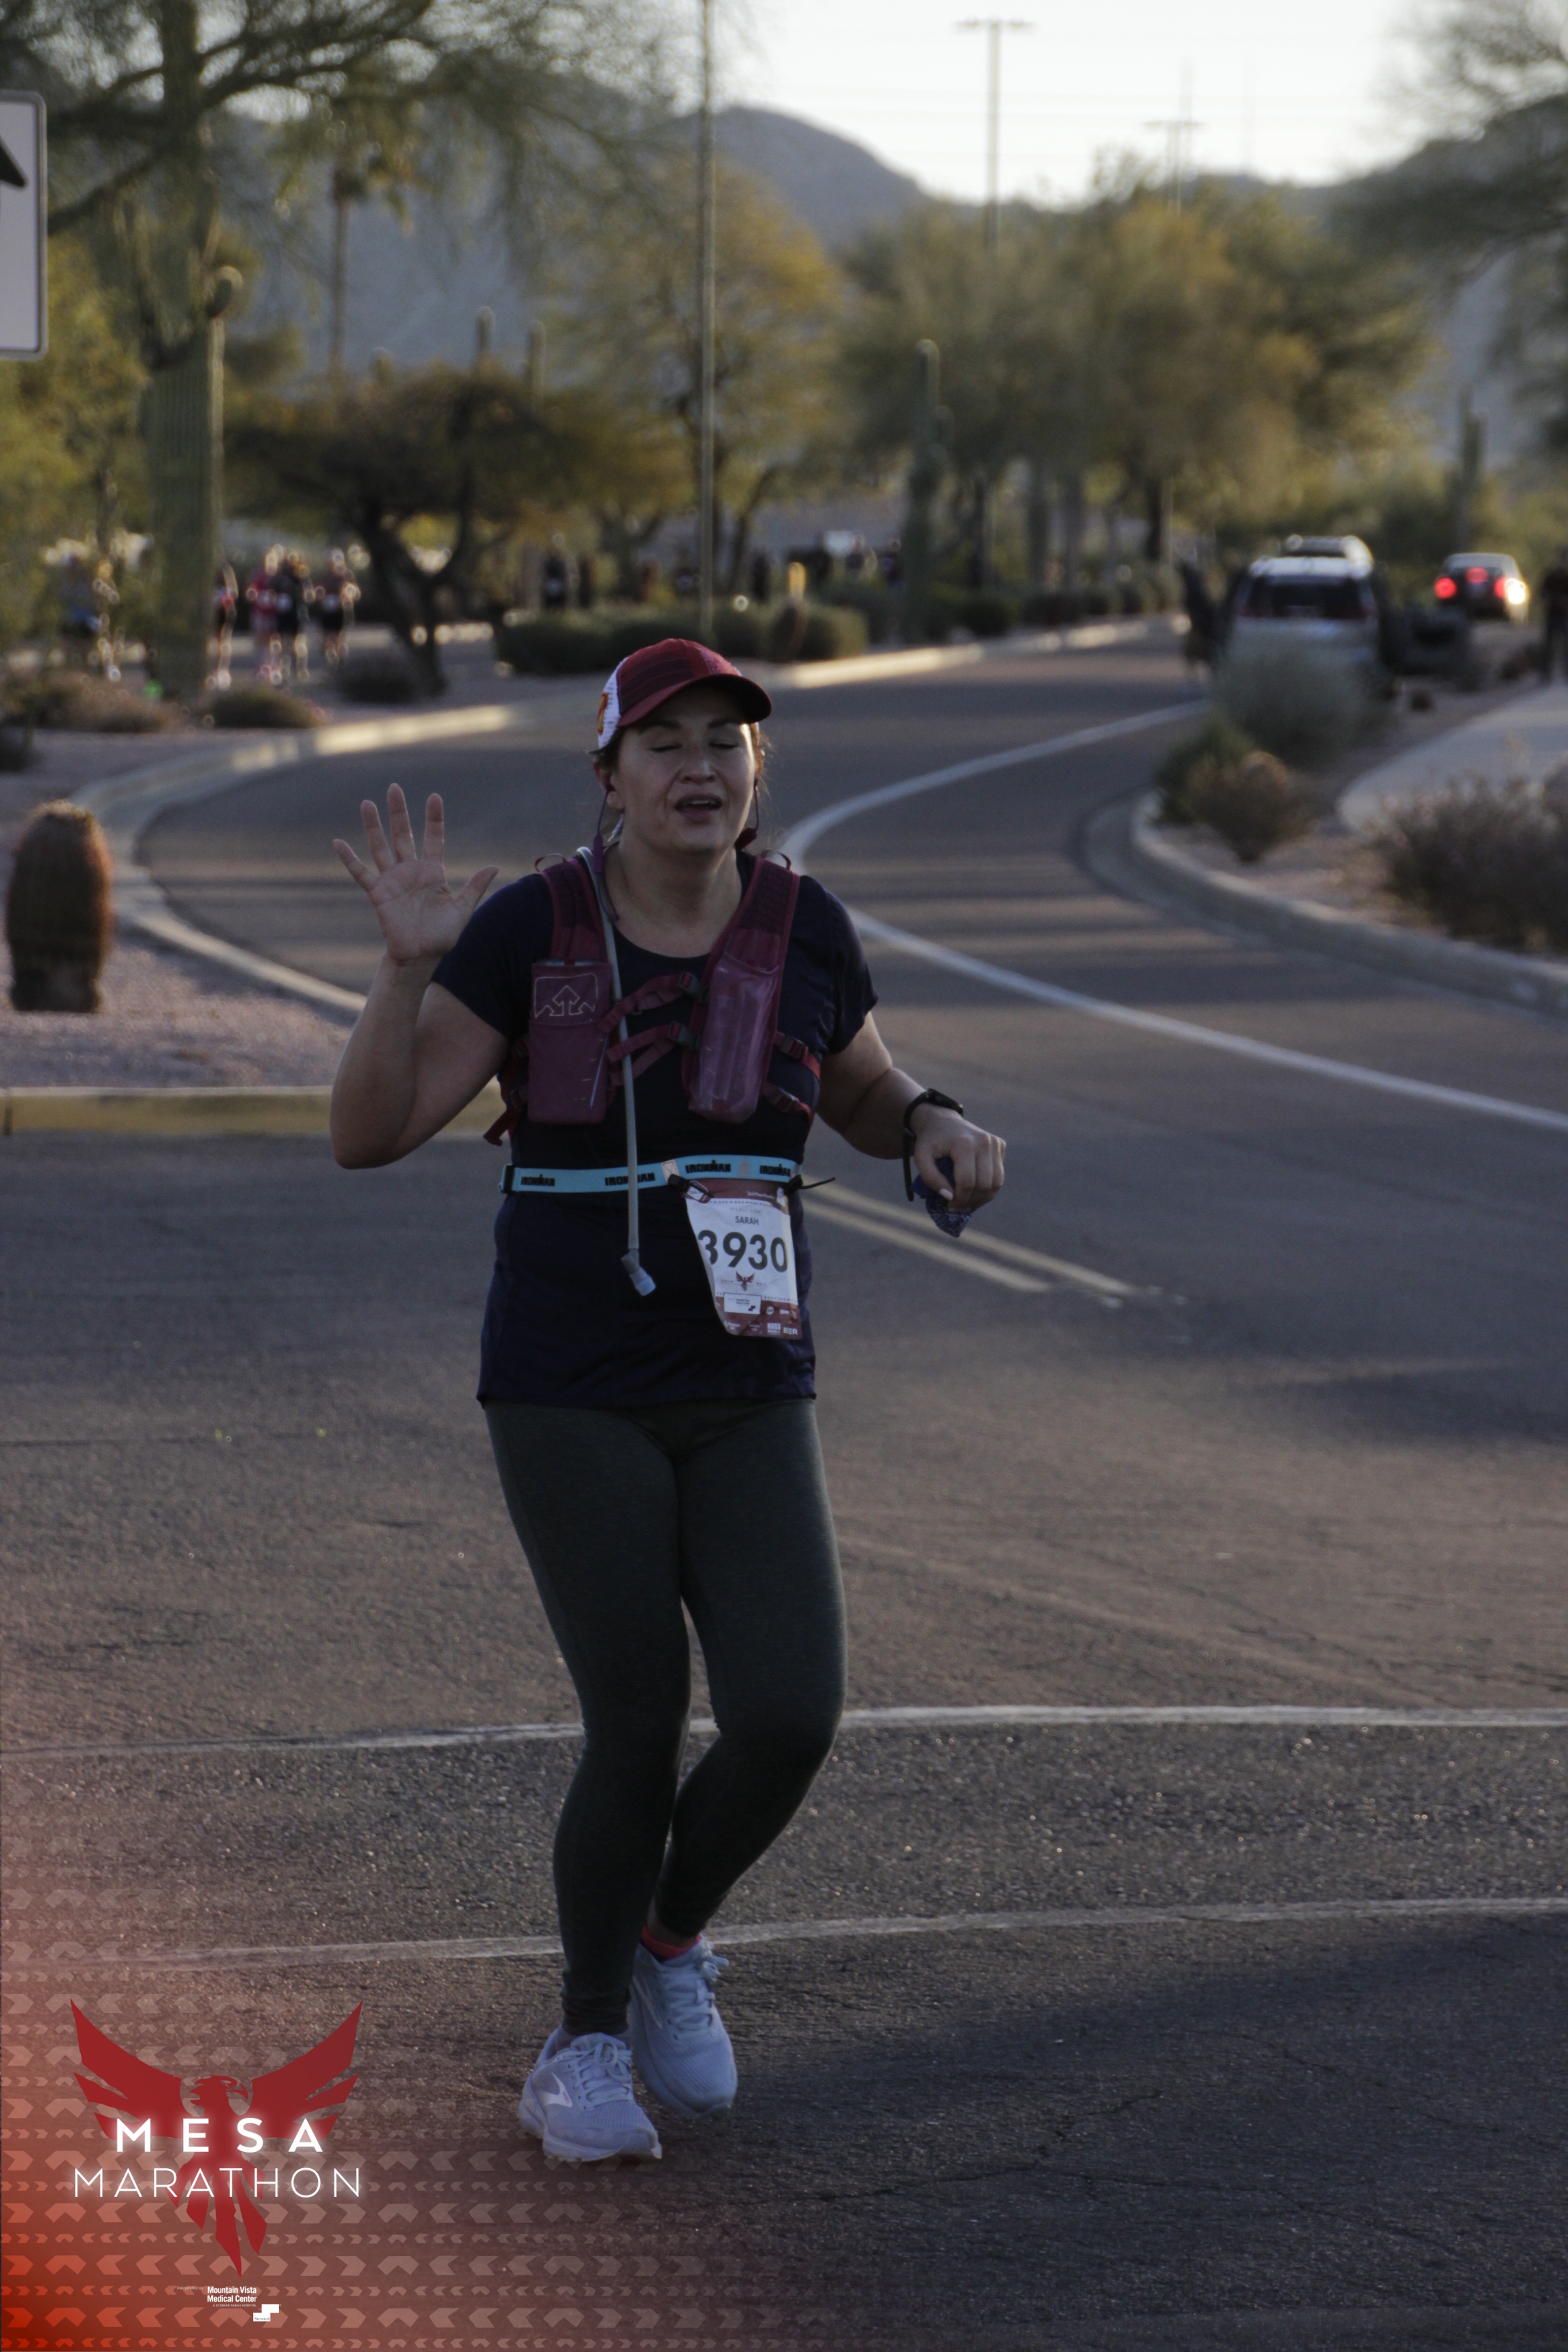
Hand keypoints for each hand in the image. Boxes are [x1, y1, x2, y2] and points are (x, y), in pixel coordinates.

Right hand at [333, 785, 496, 967]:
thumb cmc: (442, 935)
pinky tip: (338, 842)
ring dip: (373, 826)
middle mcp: (411, 870)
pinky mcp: (378, 893)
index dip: (434, 819)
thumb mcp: (463, 910)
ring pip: (380, 847)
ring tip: (366, 803)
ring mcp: (393, 880)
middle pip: (403, 835)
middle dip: (399, 812)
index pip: (433, 838)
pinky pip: (361, 873)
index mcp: (432, 872)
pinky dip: (349, 859)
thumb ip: (475, 887)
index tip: (434, 797)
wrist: (421, 956)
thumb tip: (493, 866)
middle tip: (394, 787)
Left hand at [909, 1104, 1004, 1211]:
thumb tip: (950, 1197)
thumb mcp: (921, 1158)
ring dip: (983, 1198)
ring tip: (968, 1204)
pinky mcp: (1000, 1145)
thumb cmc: (930, 1141)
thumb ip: (931, 1179)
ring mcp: (995, 1142)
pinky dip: (988, 1187)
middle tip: (958, 1208)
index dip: (959, 1200)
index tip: (950, 1207)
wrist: (942, 1121)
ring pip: (996, 1183)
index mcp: (964, 1144)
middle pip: (984, 1185)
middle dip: (971, 1202)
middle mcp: (984, 1142)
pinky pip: (999, 1175)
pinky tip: (974, 1190)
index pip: (967, 1182)